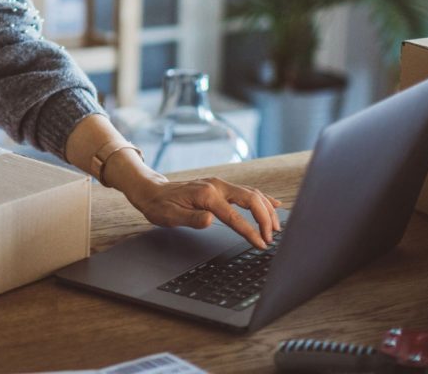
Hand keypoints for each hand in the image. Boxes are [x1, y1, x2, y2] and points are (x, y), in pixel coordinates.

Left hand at [122, 170, 282, 249]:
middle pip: (251, 198)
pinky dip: (261, 198)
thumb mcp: (170, 216)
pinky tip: (273, 205)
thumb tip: (211, 221)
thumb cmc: (160, 205)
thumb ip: (192, 219)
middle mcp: (216, 185)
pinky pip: (246, 191)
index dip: (250, 231)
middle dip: (265, 218)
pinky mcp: (220, 186)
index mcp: (206, 194)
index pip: (235, 216)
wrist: (152, 190)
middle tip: (271, 238)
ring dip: (266, 209)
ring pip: (252, 193)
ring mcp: (219, 184)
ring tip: (276, 227)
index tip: (261, 244)